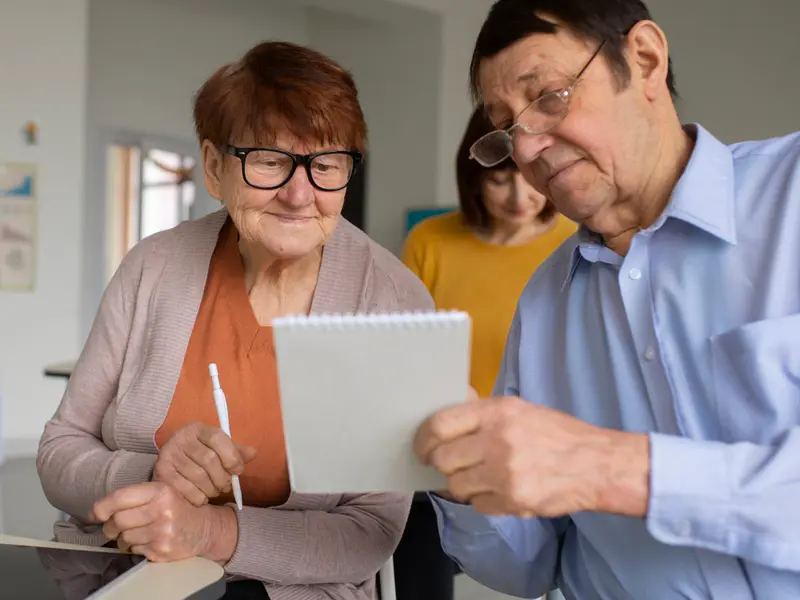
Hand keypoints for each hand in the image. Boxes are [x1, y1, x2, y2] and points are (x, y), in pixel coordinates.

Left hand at [92, 481, 237, 562]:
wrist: (203, 529)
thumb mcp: (162, 492)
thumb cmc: (177, 508)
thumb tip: (98, 510)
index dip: (102, 507)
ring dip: (123, 538)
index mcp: (160, 491)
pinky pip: (134, 550)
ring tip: (135, 533)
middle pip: (118, 520)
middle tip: (116, 526)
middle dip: (111, 526)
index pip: (120, 498)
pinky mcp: (161, 550)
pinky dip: (135, 547)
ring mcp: (162, 532)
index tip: (97, 513)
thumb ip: (134, 496)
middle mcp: (162, 510)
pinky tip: (146, 540)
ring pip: (123, 538)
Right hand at [153, 422, 256, 505]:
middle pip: (210, 460)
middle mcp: (181, 438)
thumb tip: (253, 453)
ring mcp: (169, 455)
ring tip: (214, 491)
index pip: (217, 438)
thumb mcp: (217, 448)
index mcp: (197, 429)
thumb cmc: (199, 455)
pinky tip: (201, 496)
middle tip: (226, 486)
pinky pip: (186, 490)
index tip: (238, 470)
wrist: (170, 463)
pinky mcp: (161, 472)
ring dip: (212, 489)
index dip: (232, 456)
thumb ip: (235, 451)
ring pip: (199, 477)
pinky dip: (199, 497)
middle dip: (223, 477)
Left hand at [414, 395, 649, 517]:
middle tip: (450, 464)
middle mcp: (498, 440)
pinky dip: (483, 500)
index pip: (440, 424)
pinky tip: (500, 489)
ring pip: (457, 486)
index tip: (422, 447)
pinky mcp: (514, 501)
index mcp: (498, 412)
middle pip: (443, 458)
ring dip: (462, 484)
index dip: (424, 438)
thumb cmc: (556, 434)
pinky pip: (478, 505)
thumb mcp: (519, 409)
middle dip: (442, 464)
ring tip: (480, 477)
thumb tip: (444, 415)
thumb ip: (481, 414)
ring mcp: (505, 473)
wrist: (596, 464)